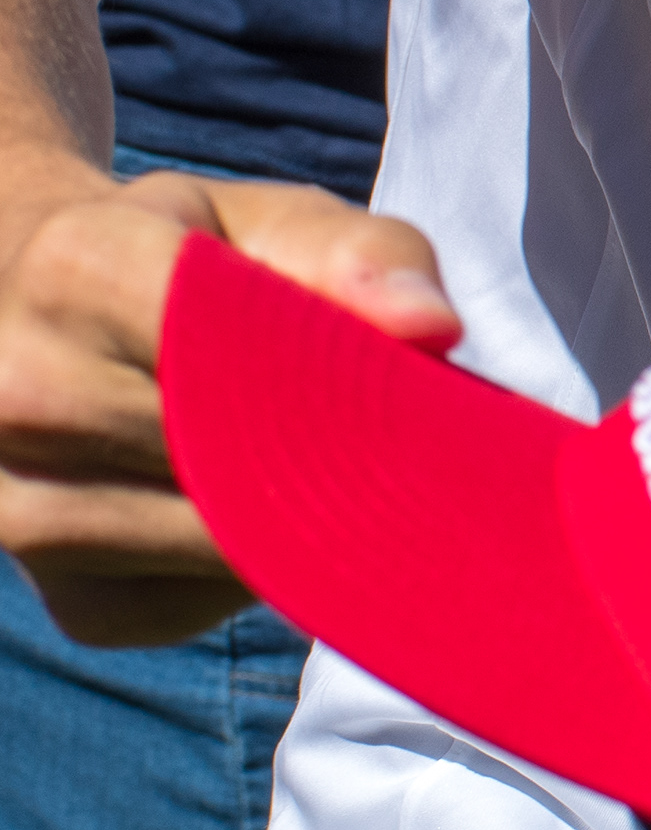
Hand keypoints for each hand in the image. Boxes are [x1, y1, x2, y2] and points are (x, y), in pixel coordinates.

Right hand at [0, 147, 456, 644]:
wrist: (61, 320)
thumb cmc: (200, 262)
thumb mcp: (278, 224)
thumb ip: (360, 257)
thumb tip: (432, 329)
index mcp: (74, 270)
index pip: (231, 349)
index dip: (334, 378)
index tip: (409, 388)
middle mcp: (21, 394)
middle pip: (234, 460)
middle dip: (336, 457)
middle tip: (411, 445)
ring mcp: (23, 510)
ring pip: (225, 546)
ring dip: (305, 521)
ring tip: (334, 470)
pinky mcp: (73, 603)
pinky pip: (209, 605)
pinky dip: (263, 572)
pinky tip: (267, 518)